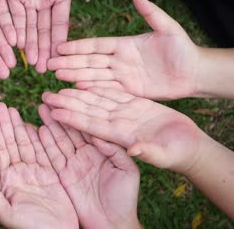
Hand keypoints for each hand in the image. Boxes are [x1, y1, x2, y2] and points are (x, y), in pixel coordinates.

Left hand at [0, 0, 72, 71]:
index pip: (60, 22)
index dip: (59, 39)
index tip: (60, 56)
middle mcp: (42, 1)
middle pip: (42, 29)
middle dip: (42, 49)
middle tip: (43, 68)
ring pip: (25, 26)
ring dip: (26, 45)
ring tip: (28, 62)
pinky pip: (9, 15)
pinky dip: (11, 30)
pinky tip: (13, 45)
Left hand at [0, 103, 78, 228]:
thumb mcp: (6, 213)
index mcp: (4, 183)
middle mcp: (17, 175)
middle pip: (10, 144)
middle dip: (4, 125)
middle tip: (0, 105)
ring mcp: (34, 173)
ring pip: (25, 144)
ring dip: (19, 126)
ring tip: (13, 109)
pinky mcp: (50, 173)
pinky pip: (43, 152)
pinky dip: (40, 137)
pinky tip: (34, 123)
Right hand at [39, 104, 140, 228]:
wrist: (113, 223)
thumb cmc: (126, 198)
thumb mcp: (127, 170)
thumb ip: (115, 151)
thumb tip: (101, 135)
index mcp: (104, 148)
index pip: (90, 124)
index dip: (81, 109)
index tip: (71, 95)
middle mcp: (87, 152)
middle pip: (72, 127)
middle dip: (61, 111)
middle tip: (50, 95)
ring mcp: (74, 163)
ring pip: (60, 138)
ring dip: (50, 123)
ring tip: (41, 106)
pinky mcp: (64, 174)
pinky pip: (53, 156)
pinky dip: (46, 144)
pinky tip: (39, 130)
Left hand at [42, 87, 202, 172]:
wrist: (189, 148)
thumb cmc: (178, 154)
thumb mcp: (164, 155)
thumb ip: (149, 152)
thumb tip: (135, 150)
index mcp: (122, 136)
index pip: (90, 126)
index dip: (72, 119)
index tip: (53, 112)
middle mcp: (118, 125)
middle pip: (87, 112)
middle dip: (66, 104)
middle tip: (44, 96)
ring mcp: (125, 115)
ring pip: (96, 101)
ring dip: (77, 94)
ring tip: (58, 86)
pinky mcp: (135, 106)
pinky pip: (112, 93)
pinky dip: (98, 86)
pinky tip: (84, 79)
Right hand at [49, 0, 199, 99]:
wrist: (195, 73)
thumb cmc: (183, 48)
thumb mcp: (167, 28)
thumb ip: (151, 13)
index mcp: (124, 44)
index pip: (96, 45)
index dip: (77, 47)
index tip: (59, 47)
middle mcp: (119, 60)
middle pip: (89, 62)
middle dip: (69, 63)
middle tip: (48, 65)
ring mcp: (123, 76)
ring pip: (94, 76)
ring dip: (75, 76)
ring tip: (57, 76)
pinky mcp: (129, 91)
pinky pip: (107, 90)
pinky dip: (91, 90)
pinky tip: (76, 89)